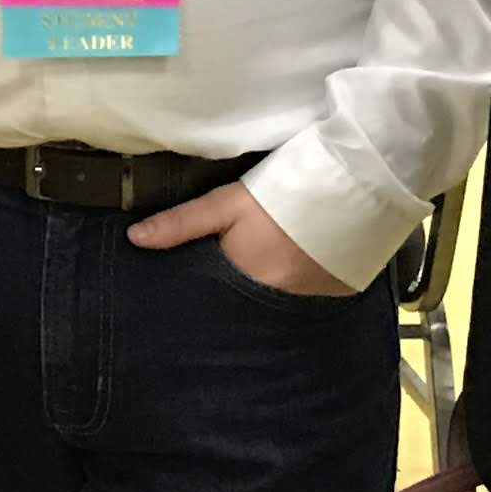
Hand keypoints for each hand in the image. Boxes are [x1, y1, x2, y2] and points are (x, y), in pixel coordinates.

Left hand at [125, 179, 352, 295]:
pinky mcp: (337, 296)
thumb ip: (182, 224)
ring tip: (263, 275)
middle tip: (230, 278)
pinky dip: (297, 290)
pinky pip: (307, 301)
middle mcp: (277, 301)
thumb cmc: (282, 192)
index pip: (215, 299)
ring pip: (275, 305)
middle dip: (233, 299)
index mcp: (245, 281)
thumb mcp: (228, 203)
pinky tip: (295, 272)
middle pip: (245, 305)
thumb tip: (135, 239)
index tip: (190, 294)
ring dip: (266, 296)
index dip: (204, 295)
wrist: (355, 186)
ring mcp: (310, 302)